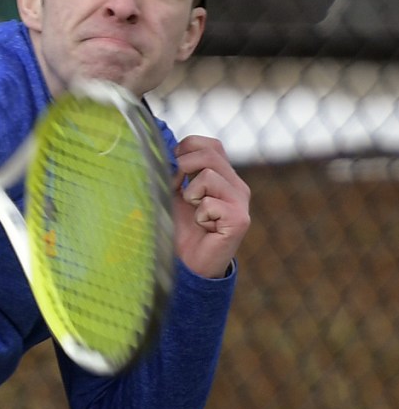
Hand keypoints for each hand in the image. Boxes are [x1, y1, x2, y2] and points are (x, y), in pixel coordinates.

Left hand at [172, 135, 250, 278]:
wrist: (190, 263)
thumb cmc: (181, 227)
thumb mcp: (175, 192)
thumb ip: (177, 170)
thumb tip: (169, 148)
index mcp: (224, 176)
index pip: (212, 145)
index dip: (189, 148)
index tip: (176, 168)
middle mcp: (236, 185)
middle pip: (210, 154)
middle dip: (184, 166)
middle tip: (179, 189)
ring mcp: (241, 202)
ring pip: (208, 176)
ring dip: (190, 196)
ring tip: (196, 214)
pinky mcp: (239, 219)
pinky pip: (209, 203)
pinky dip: (198, 215)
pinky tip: (204, 227)